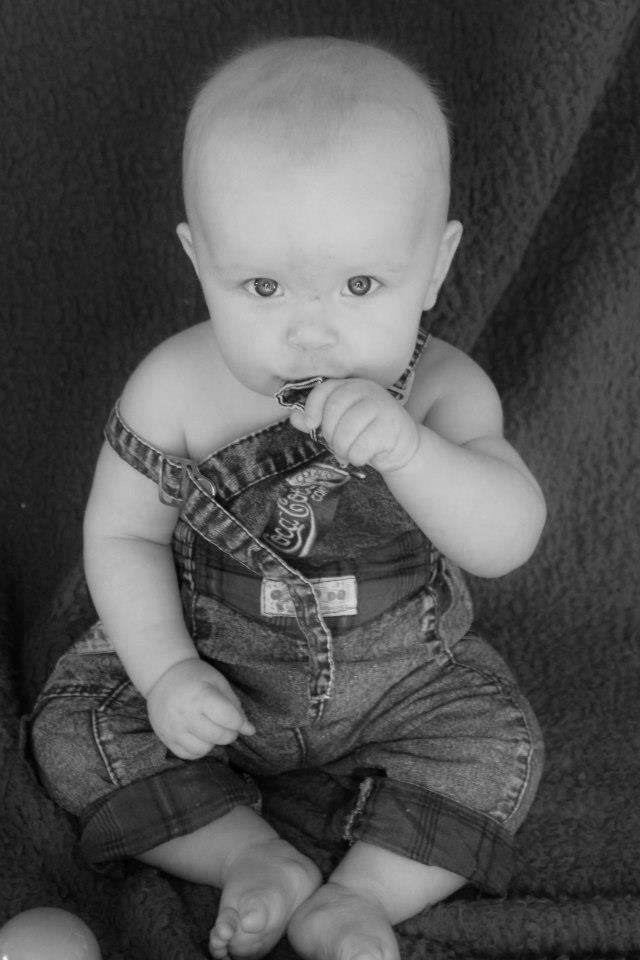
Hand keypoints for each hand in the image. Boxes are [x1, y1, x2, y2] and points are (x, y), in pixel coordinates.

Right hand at [146, 658, 254, 758]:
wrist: (163, 675)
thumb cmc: (195, 677)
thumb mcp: (218, 682)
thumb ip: (235, 706)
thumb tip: (249, 730)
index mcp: (200, 696)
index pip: (228, 719)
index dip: (239, 722)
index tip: (237, 719)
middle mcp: (185, 714)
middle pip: (218, 736)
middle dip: (229, 733)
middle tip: (226, 724)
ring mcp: (173, 728)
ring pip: (203, 749)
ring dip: (213, 742)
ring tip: (210, 728)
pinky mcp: (166, 738)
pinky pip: (188, 754)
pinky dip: (198, 748)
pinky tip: (198, 735)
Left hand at [290, 378, 419, 473]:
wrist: (402, 447)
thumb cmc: (366, 434)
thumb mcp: (340, 424)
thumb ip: (317, 420)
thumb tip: (295, 417)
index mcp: (351, 386)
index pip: (324, 390)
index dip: (312, 408)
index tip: (313, 425)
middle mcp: (367, 390)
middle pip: (333, 410)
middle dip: (330, 435)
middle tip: (337, 446)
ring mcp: (381, 406)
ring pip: (346, 431)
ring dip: (343, 450)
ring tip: (349, 453)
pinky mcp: (391, 426)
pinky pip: (361, 446)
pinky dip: (357, 457)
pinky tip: (363, 457)